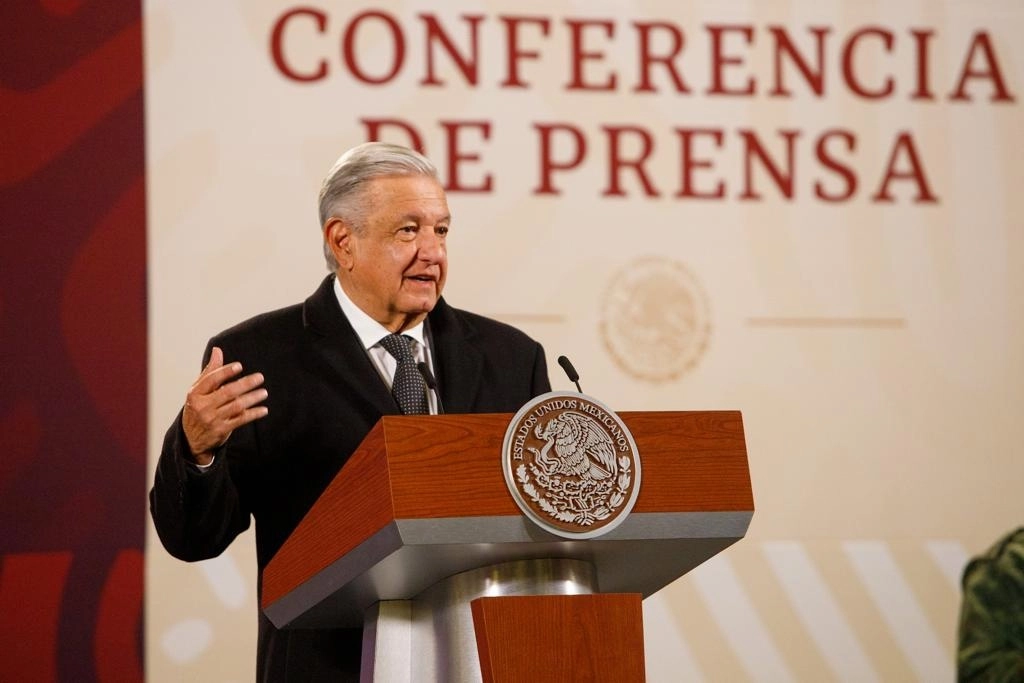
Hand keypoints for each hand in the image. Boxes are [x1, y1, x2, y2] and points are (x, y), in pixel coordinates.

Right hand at [182, 346, 267, 464]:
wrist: (191, 438)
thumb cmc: (198, 408)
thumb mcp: (199, 390)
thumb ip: (210, 371)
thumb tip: (217, 350)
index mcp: (195, 394)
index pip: (211, 380)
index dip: (225, 372)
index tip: (239, 366)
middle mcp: (202, 407)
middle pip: (227, 392)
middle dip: (245, 384)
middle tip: (260, 377)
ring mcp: (212, 419)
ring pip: (236, 406)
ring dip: (252, 398)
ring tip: (264, 392)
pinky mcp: (221, 430)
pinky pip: (241, 420)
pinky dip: (253, 414)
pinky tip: (263, 409)